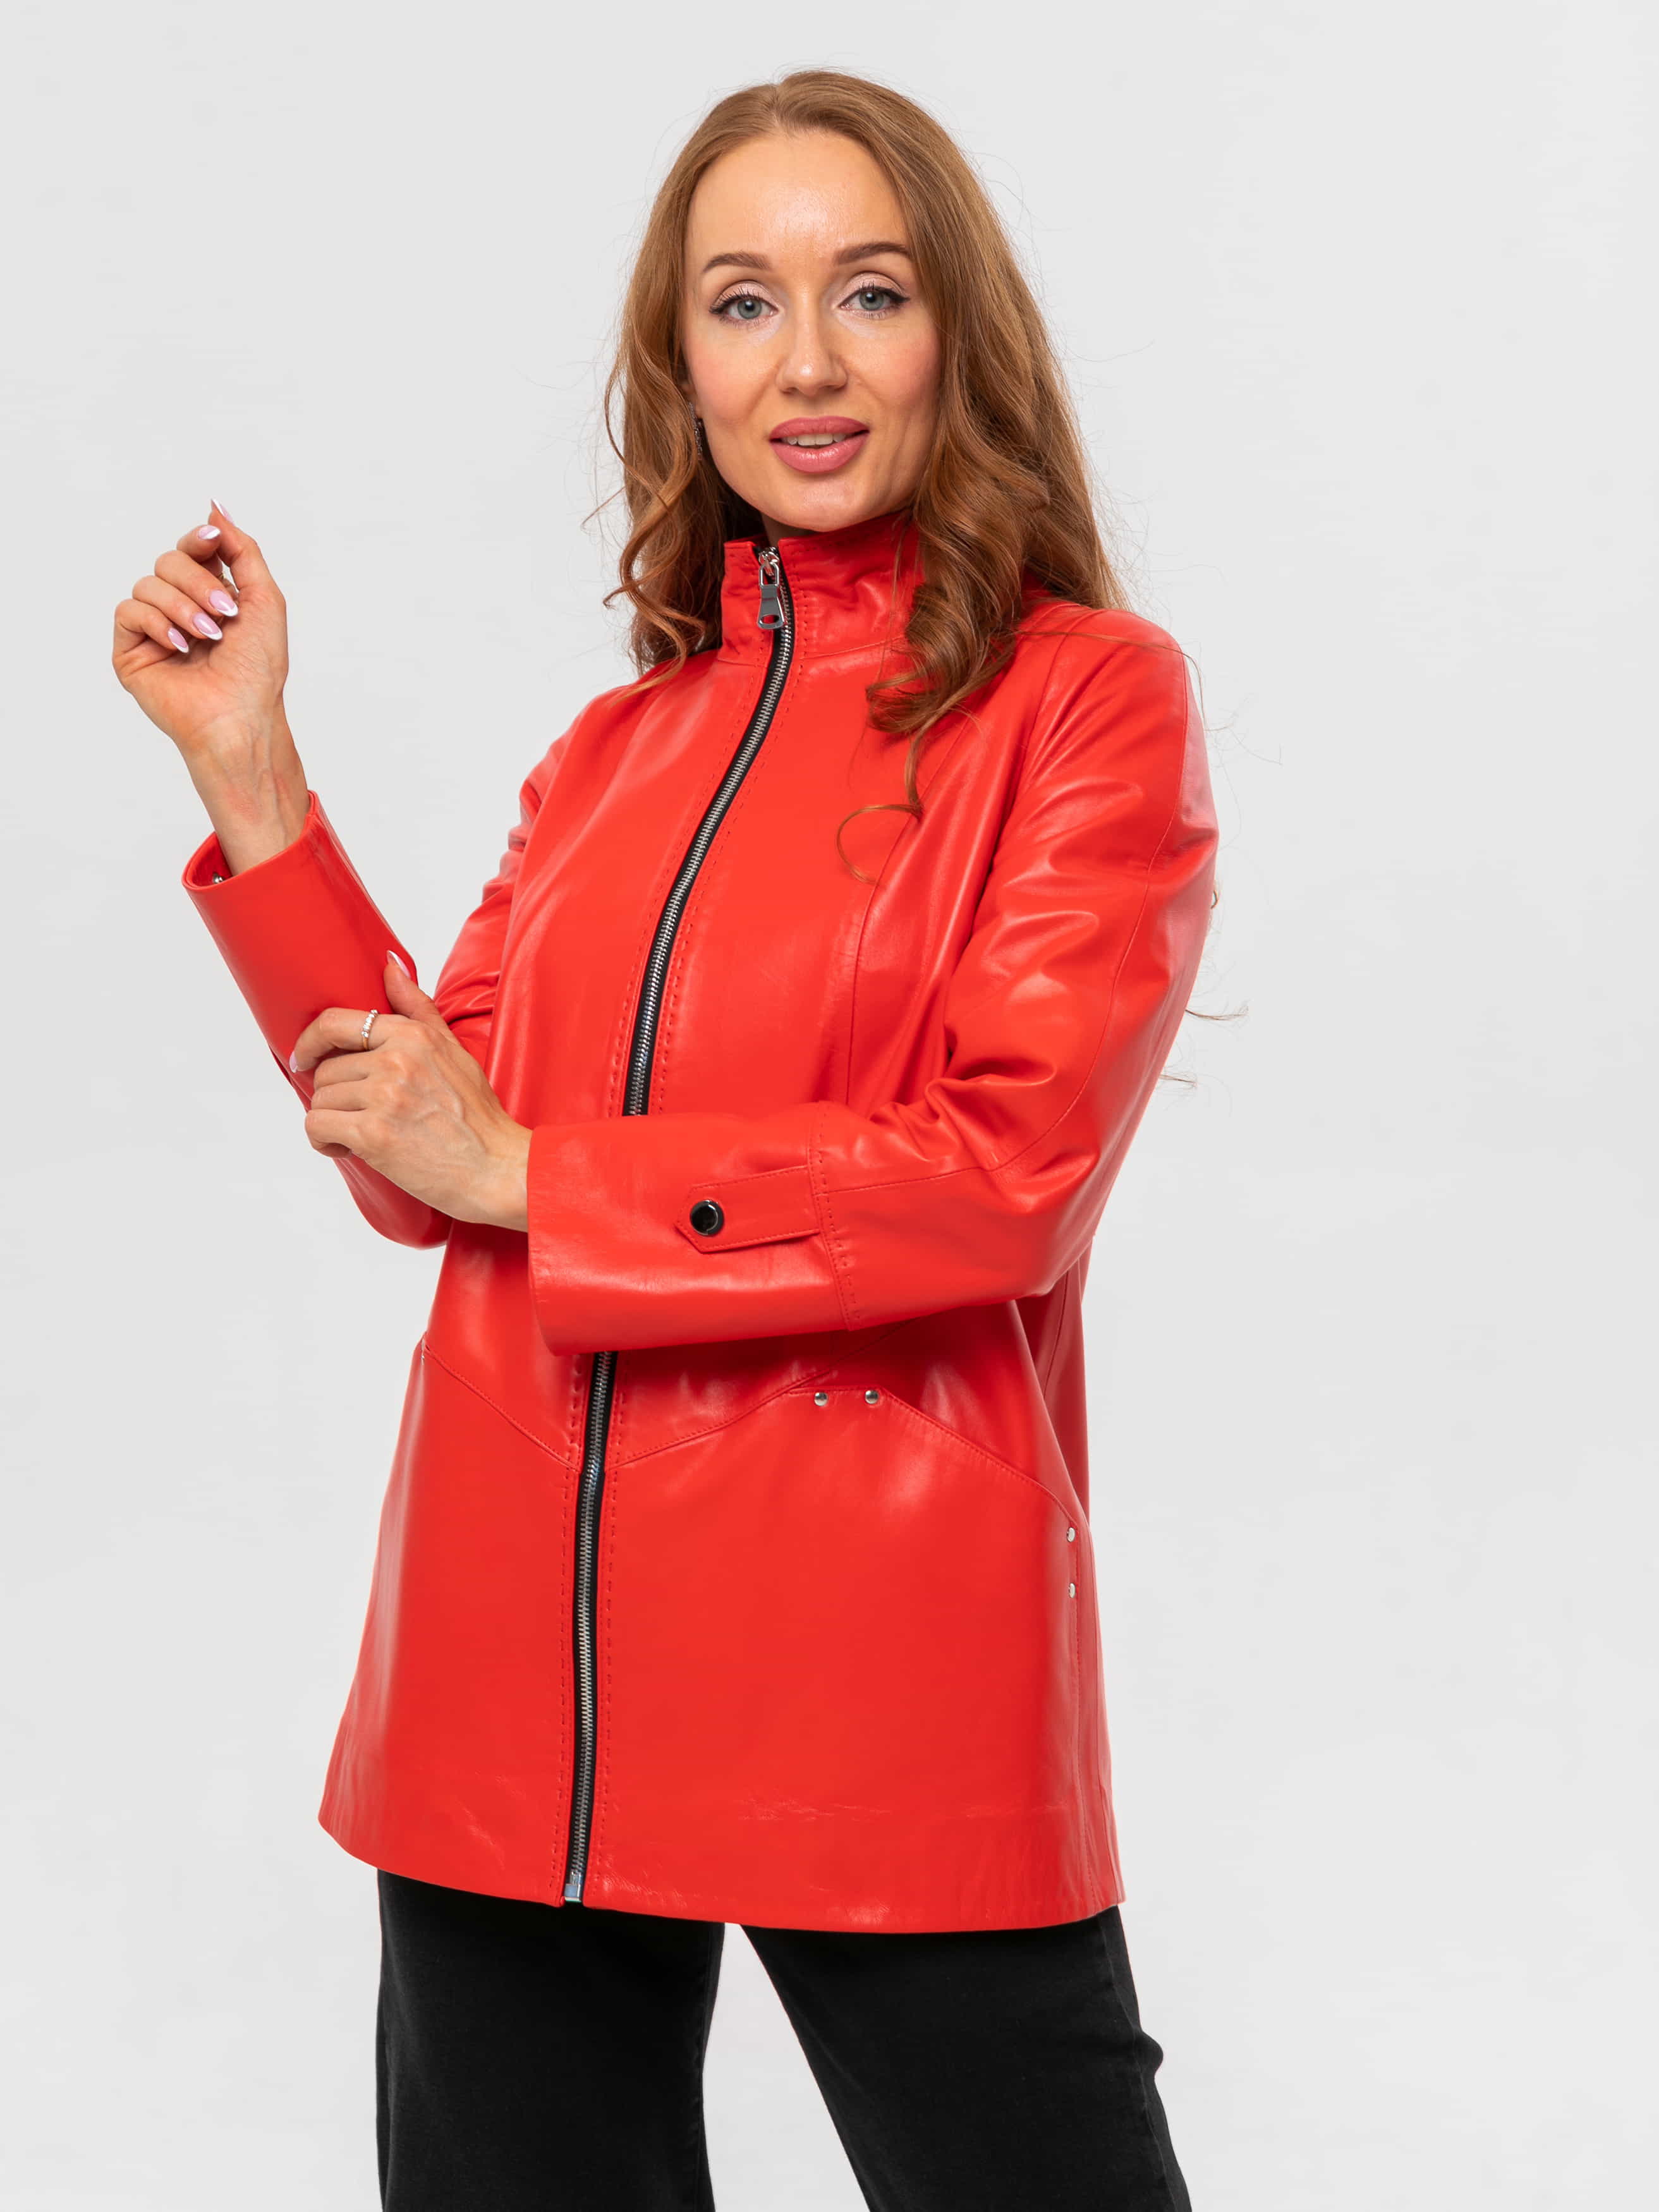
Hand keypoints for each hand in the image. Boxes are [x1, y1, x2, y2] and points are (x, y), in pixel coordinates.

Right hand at [112, 502, 307, 870]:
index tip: (211, 539)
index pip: (193, 548)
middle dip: (199, 583)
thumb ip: (243, 549)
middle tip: (225, 614)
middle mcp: (179, 607)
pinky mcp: (131, 650)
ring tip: (207, 638)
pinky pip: (128, 609)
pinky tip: (179, 647)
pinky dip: (157, 622)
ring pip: (148, 582)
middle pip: (169, 560)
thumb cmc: (258, 669)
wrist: (241, 716)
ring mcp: (154, 629)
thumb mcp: (265, 599)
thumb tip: (214, 505)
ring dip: (183, 607)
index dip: (199, 539)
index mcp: (211, 594)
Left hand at [292, 959, 531, 1230]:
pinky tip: (348, 1148)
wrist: (497, 1168)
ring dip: (331, 1121)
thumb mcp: (453, 1050)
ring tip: (360, 1134)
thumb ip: (417, 1008)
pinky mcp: (375, 1134)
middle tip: (362, 1115)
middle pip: (325, 1069)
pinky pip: (317, 1126)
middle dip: (336, 1095)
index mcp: (413, 1035)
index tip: (305, 1059)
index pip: (335, 1022)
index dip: (310, 1042)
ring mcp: (385, 1096)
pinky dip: (324, 1141)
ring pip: (319, 1099)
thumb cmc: (477, 1116)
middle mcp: (396, 1059)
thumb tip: (389, 965)